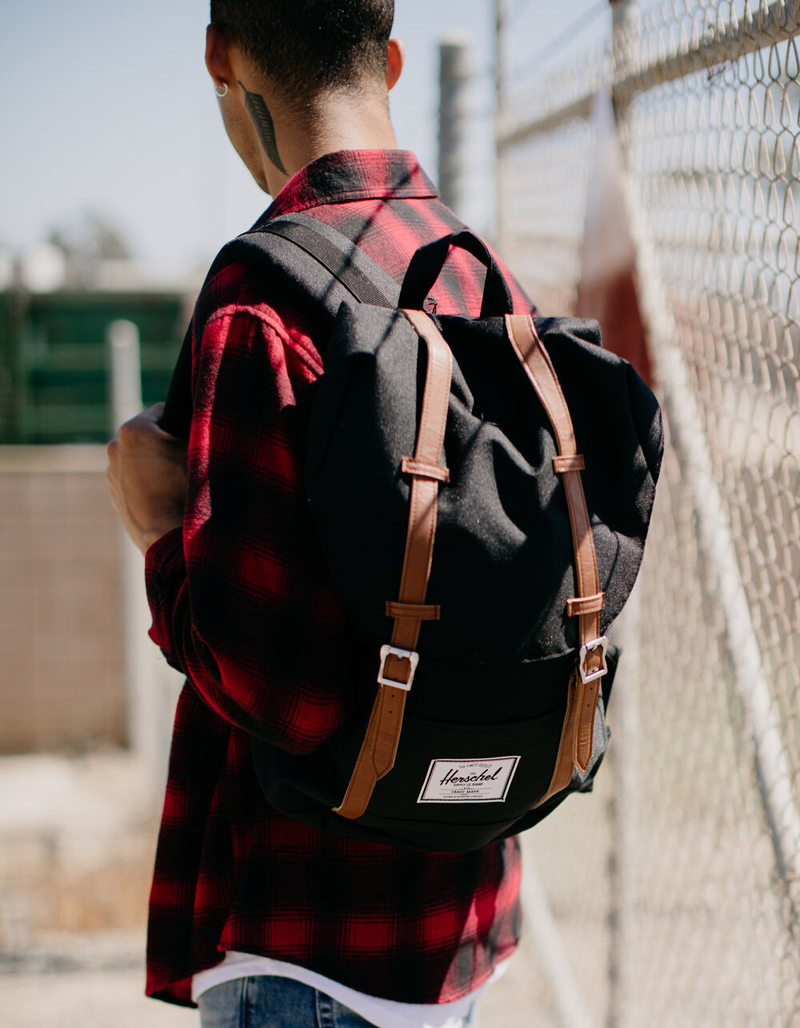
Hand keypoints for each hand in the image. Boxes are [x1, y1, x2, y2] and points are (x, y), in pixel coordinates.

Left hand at [107, 402, 187, 554]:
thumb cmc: (189, 493)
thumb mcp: (199, 452)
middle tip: (187, 460)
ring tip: (177, 483)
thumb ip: (194, 428)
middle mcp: (114, 448)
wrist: (172, 543)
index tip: (193, 437)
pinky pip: (134, 480)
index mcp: (133, 430)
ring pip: (139, 458)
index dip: (182, 421)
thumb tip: (198, 417)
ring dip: (155, 464)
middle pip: (147, 434)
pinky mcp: (114, 497)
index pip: (163, 410)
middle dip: (164, 443)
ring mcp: (112, 474)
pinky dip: (148, 484)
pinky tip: (166, 498)